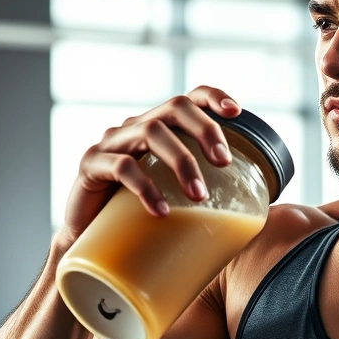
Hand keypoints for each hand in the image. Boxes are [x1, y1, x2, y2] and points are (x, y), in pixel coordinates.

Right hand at [54, 86, 240, 250]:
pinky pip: (121, 167)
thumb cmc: (136, 218)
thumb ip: (200, 194)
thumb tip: (252, 220)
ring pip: (150, 132)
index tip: (236, 112)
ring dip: (181, 161)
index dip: (212, 97)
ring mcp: (110, 144)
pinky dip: (146, 188)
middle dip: (204, 130)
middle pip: (173, 108)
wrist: (86, 242)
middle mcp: (134, 127)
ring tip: (200, 195)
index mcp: (158, 129)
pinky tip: (162, 210)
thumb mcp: (171, 197)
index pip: (187, 99)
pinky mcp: (90, 166)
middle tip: (223, 162)